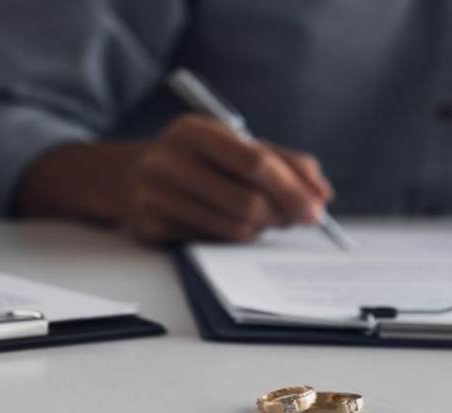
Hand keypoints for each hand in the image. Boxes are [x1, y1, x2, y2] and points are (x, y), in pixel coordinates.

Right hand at [124, 114, 332, 242]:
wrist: (130, 175)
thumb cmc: (196, 158)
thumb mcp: (231, 143)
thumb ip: (280, 160)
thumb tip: (321, 193)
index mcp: (193, 131)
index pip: (255, 162)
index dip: (292, 188)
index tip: (319, 207)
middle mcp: (168, 161)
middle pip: (247, 201)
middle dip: (282, 214)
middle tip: (301, 219)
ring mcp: (154, 196)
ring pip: (233, 228)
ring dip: (260, 229)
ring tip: (265, 218)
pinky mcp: (150, 227)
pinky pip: (211, 242)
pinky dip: (232, 237)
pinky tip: (231, 224)